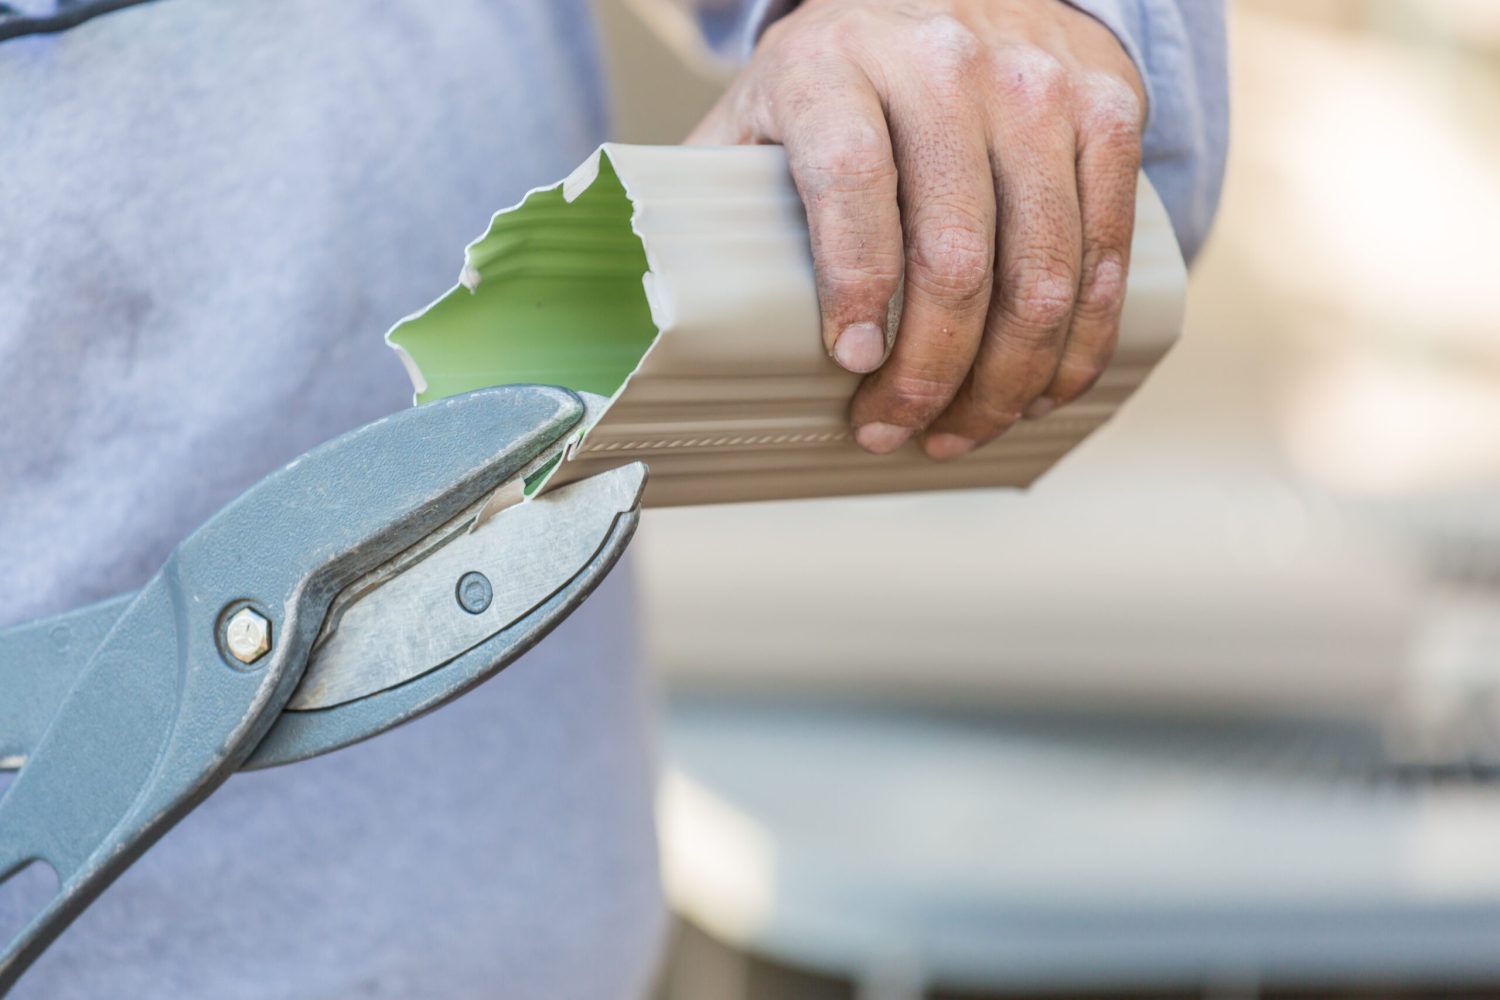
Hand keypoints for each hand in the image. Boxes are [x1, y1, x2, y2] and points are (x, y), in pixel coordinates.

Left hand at [689, 0, 1145, 458]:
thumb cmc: (842, 76)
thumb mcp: (765, 109)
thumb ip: (721, 191)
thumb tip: (667, 310)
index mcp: (836, 62)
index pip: (852, 178)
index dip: (856, 284)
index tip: (852, 364)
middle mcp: (945, 63)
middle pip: (956, 250)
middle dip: (929, 372)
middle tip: (895, 432)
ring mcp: (1038, 86)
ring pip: (1043, 269)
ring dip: (1005, 379)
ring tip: (961, 431)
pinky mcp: (1108, 110)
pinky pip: (1107, 251)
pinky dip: (1079, 342)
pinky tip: (1039, 390)